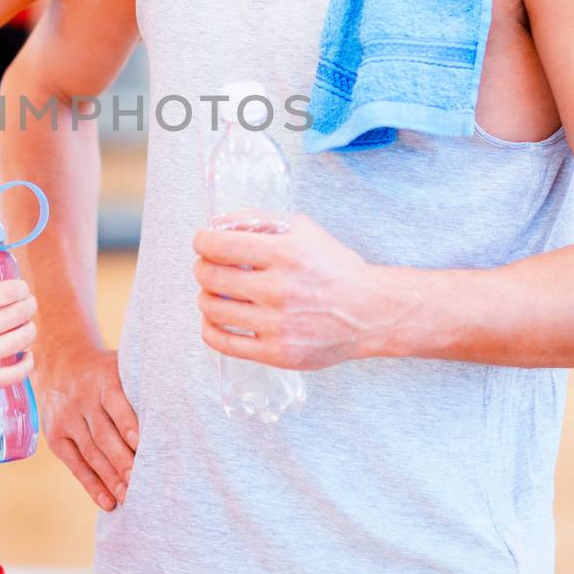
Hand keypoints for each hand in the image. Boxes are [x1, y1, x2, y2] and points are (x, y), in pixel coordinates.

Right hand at [0, 281, 36, 420]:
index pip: (8, 291)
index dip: (20, 288)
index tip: (21, 290)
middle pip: (21, 311)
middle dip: (28, 306)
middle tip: (27, 306)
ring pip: (24, 338)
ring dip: (29, 330)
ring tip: (25, 329)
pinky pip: (18, 373)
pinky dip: (27, 363)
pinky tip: (24, 357)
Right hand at [39, 346, 137, 510]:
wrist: (60, 363)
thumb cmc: (106, 372)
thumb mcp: (121, 365)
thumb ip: (144, 384)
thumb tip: (183, 410)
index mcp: (104, 378)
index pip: (116, 403)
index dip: (129, 425)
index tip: (143, 445)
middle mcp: (83, 399)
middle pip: (103, 434)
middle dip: (122, 460)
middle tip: (141, 482)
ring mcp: (67, 419)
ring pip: (91, 453)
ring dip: (111, 478)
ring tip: (130, 498)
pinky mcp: (56, 437)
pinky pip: (75, 465)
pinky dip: (92, 485)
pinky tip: (108, 502)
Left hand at [193, 213, 393, 369]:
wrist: (371, 313)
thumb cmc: (336, 269)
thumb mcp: (303, 230)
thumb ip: (259, 220)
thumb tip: (216, 223)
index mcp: (285, 254)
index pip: (218, 245)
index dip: (202, 241)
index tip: (203, 242)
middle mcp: (280, 289)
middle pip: (210, 276)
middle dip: (202, 267)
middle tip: (209, 266)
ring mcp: (278, 324)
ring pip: (212, 308)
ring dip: (205, 296)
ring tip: (215, 292)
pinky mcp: (277, 353)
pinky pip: (223, 342)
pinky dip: (210, 328)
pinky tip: (215, 319)